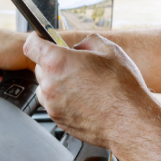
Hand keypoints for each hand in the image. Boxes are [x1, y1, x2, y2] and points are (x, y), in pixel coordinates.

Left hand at [24, 33, 155, 149]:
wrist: (128, 121)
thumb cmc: (122, 88)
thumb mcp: (110, 50)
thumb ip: (87, 42)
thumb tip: (79, 47)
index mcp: (58, 62)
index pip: (31, 45)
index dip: (37, 39)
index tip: (42, 40)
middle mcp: (50, 84)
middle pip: (39, 67)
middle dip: (53, 63)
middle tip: (76, 65)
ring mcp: (52, 105)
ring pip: (45, 87)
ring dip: (56, 82)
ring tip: (82, 84)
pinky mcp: (58, 120)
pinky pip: (53, 104)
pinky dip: (63, 99)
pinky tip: (84, 99)